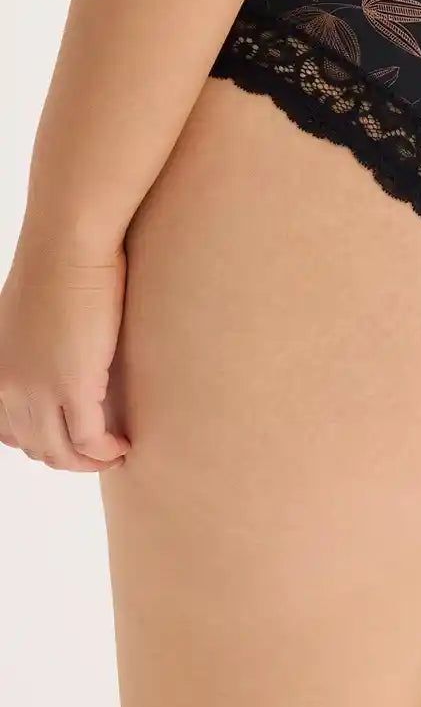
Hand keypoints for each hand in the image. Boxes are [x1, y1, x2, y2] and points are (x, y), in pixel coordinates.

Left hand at [0, 241, 130, 471]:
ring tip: (115, 450)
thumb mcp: (28, 311)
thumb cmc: (57, 263)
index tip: (71, 438)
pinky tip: (123, 443)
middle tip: (100, 449)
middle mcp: (7, 387)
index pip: (9, 430)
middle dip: (69, 456)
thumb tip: (57, 350)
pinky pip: (89, 440)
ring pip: (61, 451)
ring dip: (90, 461)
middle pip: (37, 445)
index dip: (42, 441)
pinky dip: (107, 451)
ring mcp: (38, 390)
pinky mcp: (74, 387)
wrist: (68, 246)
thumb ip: (30, 341)